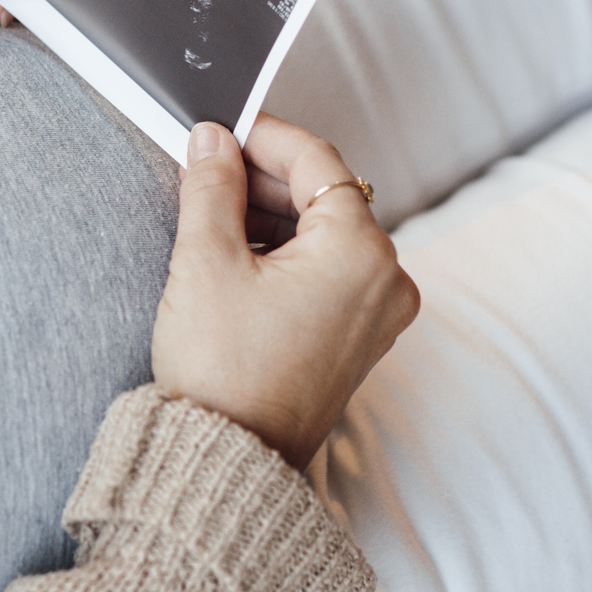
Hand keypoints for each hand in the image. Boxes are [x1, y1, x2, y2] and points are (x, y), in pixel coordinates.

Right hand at [152, 115, 419, 466]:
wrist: (226, 462)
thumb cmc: (222, 373)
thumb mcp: (205, 262)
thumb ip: (212, 187)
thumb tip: (213, 142)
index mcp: (361, 252)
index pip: (317, 160)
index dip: (263, 135)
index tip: (221, 128)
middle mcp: (386, 281)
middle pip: (327, 196)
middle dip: (265, 178)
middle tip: (206, 167)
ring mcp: (378, 315)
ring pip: (327, 234)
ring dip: (274, 216)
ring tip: (212, 214)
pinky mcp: (359, 341)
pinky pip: (330, 273)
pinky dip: (289, 255)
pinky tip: (239, 256)